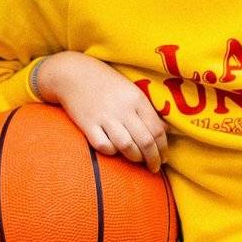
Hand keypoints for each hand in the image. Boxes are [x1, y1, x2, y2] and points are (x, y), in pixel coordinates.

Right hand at [35, 52, 168, 171]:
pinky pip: (104, 146)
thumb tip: (166, 130)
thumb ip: (149, 111)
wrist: (74, 74)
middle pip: (145, 142)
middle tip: (154, 168)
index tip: (164, 158)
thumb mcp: (133, 91)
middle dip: (153, 159)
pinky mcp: (88, 124)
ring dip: (135, 158)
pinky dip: (111, 151)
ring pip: (127, 146)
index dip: (164, 148)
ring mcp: (105, 117)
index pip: (157, 130)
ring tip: (137, 160)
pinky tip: (114, 150)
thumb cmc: (107, 84)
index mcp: (138, 100)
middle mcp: (123, 109)